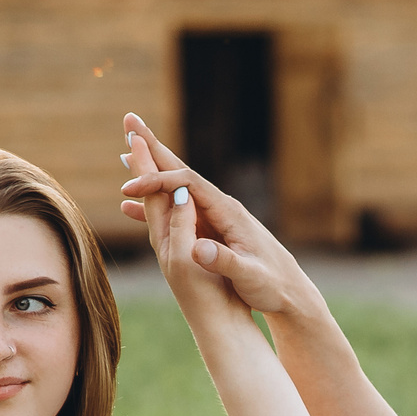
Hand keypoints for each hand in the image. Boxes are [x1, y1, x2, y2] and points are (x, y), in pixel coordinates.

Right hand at [118, 113, 315, 317]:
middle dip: (154, 148)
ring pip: (178, 186)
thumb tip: (196, 249)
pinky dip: (155, 202)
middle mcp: (222, 207)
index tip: (129, 189)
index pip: (188, 184)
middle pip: (183, 171)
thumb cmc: (272, 285)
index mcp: (228, 213)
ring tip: (126, 151)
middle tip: (129, 122)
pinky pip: (178, 208)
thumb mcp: (250, 277)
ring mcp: (216, 216)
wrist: (290, 292)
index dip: (158, 182)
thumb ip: (225, 261)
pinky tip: (133, 206)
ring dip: (152, 169)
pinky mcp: (212, 229)